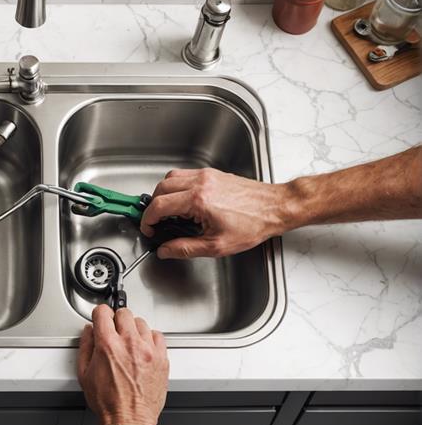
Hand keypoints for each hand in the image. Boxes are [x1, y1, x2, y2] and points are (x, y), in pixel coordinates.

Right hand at [77, 305, 167, 424]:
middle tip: (114, 330)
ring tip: (129, 341)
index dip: (99, 314)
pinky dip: (150, 338)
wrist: (129, 420)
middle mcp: (130, 344)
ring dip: (133, 328)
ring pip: (141, 322)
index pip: (103, 312)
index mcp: (108, 345)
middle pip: (124, 313)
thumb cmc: (108, 402)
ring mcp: (148, 350)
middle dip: (116, 319)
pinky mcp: (162, 359)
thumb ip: (85, 346)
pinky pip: (158, 336)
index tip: (100, 319)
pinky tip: (143, 346)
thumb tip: (88, 331)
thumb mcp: (84, 373)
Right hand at [139, 168, 291, 258]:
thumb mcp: (217, 245)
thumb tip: (165, 250)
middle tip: (157, 221)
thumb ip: (185, 249)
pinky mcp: (212, 173)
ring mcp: (206, 175)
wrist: (275, 208)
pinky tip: (184, 202)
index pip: (159, 206)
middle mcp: (200, 183)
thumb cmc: (253, 224)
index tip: (150, 228)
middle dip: (153, 206)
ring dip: (164, 194)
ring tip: (169, 211)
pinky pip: (184, 175)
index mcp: (198, 200)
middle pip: (161, 188)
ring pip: (170, 178)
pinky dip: (176, 186)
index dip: (148, 219)